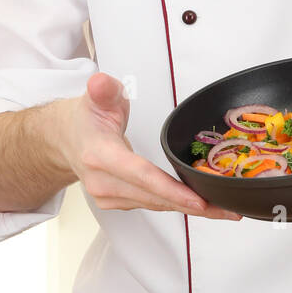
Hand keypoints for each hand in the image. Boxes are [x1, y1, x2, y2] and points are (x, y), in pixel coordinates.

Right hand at [55, 72, 241, 220]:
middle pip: (155, 197)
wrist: (62, 140)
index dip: (171, 190)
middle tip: (229, 209)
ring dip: (189, 209)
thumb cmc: (84, 118)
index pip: (141, 175)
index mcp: (100, 155)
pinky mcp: (117, 202)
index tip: (199, 200)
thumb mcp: (96, 97)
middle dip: (194, 205)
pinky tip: (200, 204)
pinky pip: (152, 205)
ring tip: (223, 209)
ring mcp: (109, 197)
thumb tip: (102, 83)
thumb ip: (104, 90)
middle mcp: (103, 182)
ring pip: (156, 205)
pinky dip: (176, 204)